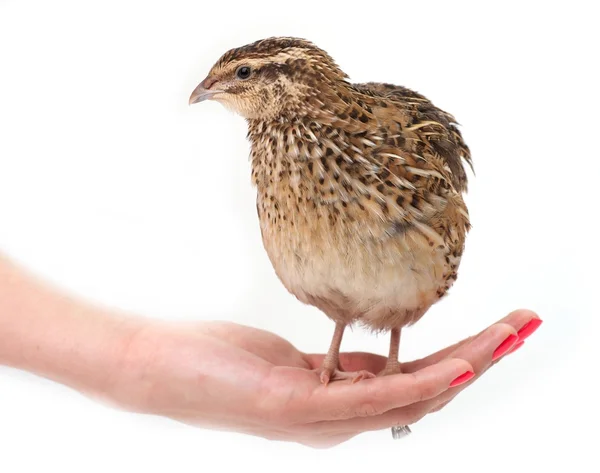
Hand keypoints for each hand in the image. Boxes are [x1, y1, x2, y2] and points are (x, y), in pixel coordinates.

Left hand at [114, 309, 540, 447]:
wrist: (162, 371)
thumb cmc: (221, 363)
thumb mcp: (289, 364)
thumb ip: (335, 369)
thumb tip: (369, 359)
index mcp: (339, 407)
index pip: (414, 385)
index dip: (464, 360)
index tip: (498, 330)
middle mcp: (338, 421)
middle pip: (426, 390)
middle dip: (482, 357)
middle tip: (524, 327)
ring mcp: (320, 420)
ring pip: (410, 395)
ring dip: (467, 366)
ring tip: (507, 338)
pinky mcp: (297, 407)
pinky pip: (371, 398)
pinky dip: (419, 385)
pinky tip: (456, 368)